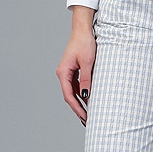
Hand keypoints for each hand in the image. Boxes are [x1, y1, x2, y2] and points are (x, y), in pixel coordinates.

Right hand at [56, 6, 95, 125]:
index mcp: (63, 73)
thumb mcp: (88, 63)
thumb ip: (86, 80)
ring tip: (88, 115)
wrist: (83, 29)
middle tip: (87, 122)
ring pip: (72, 93)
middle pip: (69, 97)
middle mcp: (63, 74)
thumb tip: (86, 96)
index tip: (84, 118)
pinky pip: (76, 86)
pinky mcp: (73, 71)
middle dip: (78, 110)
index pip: (68, 96)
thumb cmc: (84, 43)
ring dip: (80, 104)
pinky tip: (89, 101)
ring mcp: (67, 73)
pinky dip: (82, 95)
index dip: (76, 109)